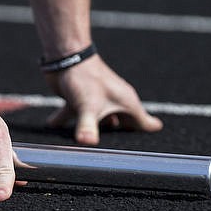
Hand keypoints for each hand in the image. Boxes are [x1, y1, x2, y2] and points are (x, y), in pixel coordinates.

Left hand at [44, 55, 162, 144]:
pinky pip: (79, 118)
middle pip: (123, 126)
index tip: (150, 148)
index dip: (148, 133)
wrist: (65, 54)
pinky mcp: (81, 101)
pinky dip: (71, 127)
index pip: (143, 123)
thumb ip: (88, 126)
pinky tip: (59, 136)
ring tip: (90, 152)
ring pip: (100, 123)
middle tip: (120, 155)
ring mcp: (98, 101)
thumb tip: (87, 142)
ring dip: (95, 134)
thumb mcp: (88, 105)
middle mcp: (114, 102)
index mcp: (125, 103)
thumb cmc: (84, 77)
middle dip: (121, 140)